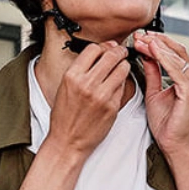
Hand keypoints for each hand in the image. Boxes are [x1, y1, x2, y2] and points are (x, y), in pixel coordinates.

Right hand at [45, 41, 131, 158]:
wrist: (67, 141)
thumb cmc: (64, 117)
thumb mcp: (64, 87)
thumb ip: (81, 70)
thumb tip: (99, 53)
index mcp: (72, 76)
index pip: (94, 49)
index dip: (103, 47)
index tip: (107, 49)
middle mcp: (87, 84)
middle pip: (111, 55)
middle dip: (119, 52)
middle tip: (121, 53)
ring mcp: (102, 95)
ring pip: (122, 68)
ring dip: (123, 66)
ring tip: (120, 69)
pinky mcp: (112, 107)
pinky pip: (124, 87)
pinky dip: (122, 84)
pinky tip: (116, 86)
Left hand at [132, 31, 188, 156]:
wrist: (172, 144)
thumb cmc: (166, 124)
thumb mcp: (154, 93)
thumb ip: (153, 73)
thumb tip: (146, 55)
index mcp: (188, 79)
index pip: (174, 53)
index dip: (156, 43)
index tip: (139, 38)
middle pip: (177, 50)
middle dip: (156, 41)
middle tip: (138, 35)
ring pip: (177, 56)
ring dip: (157, 46)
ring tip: (140, 40)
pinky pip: (176, 69)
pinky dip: (162, 57)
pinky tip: (150, 50)